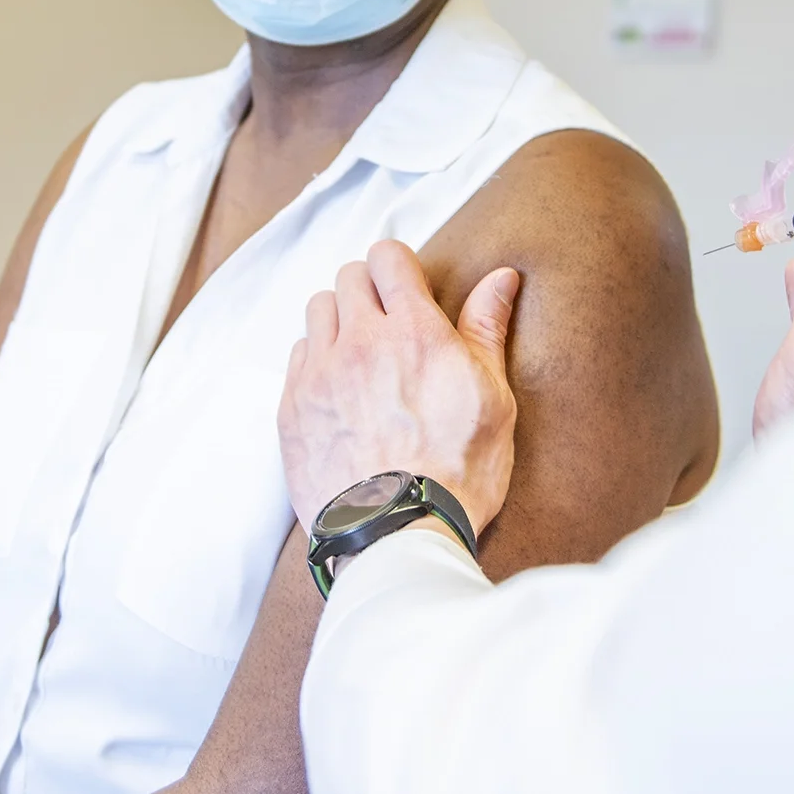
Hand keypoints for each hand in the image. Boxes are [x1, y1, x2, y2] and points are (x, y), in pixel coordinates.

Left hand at [278, 240, 521, 537]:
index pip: (387, 256)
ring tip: (363, 355)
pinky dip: (316, 360)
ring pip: (318, 311)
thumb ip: (487, 330)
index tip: (409, 288)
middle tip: (390, 324)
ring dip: (339, 320)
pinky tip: (340, 390)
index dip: (399, 265)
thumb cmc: (458, 472)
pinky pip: (297, 357)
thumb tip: (501, 278)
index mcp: (414, 332)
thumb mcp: (493, 399)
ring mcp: (319, 374)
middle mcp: (359, 342)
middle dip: (370, 289)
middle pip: (348, 277)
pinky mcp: (292, 408)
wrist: (396, 536)